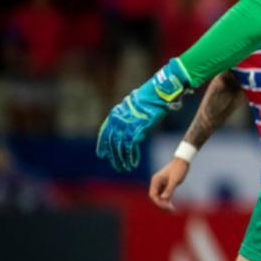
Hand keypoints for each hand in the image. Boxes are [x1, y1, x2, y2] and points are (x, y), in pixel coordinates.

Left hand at [96, 58, 189, 172]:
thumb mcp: (136, 105)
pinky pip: (130, 147)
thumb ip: (131, 116)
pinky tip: (133, 163)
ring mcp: (127, 124)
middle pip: (112, 142)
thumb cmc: (151, 97)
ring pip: (120, 147)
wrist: (159, 92)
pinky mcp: (137, 129)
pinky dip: (131, 156)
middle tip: (117, 166)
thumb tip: (131, 122)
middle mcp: (119, 120)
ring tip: (125, 168)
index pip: (105, 132)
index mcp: (116, 114)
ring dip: (122, 159)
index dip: (103, 145)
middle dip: (114, 156)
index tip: (102, 155)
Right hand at [149, 157, 189, 211]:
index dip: (158, 202)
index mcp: (155, 181)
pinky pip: (164, 195)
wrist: (183, 161)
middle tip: (171, 209)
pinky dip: (167, 200)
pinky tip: (172, 205)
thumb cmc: (178, 169)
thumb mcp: (174, 180)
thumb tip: (164, 198)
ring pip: (160, 197)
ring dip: (165, 203)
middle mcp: (156, 183)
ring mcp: (161, 184)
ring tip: (172, 209)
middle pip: (156, 197)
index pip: (153, 195)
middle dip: (162, 204)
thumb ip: (169, 189)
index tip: (166, 206)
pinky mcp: (166, 185)